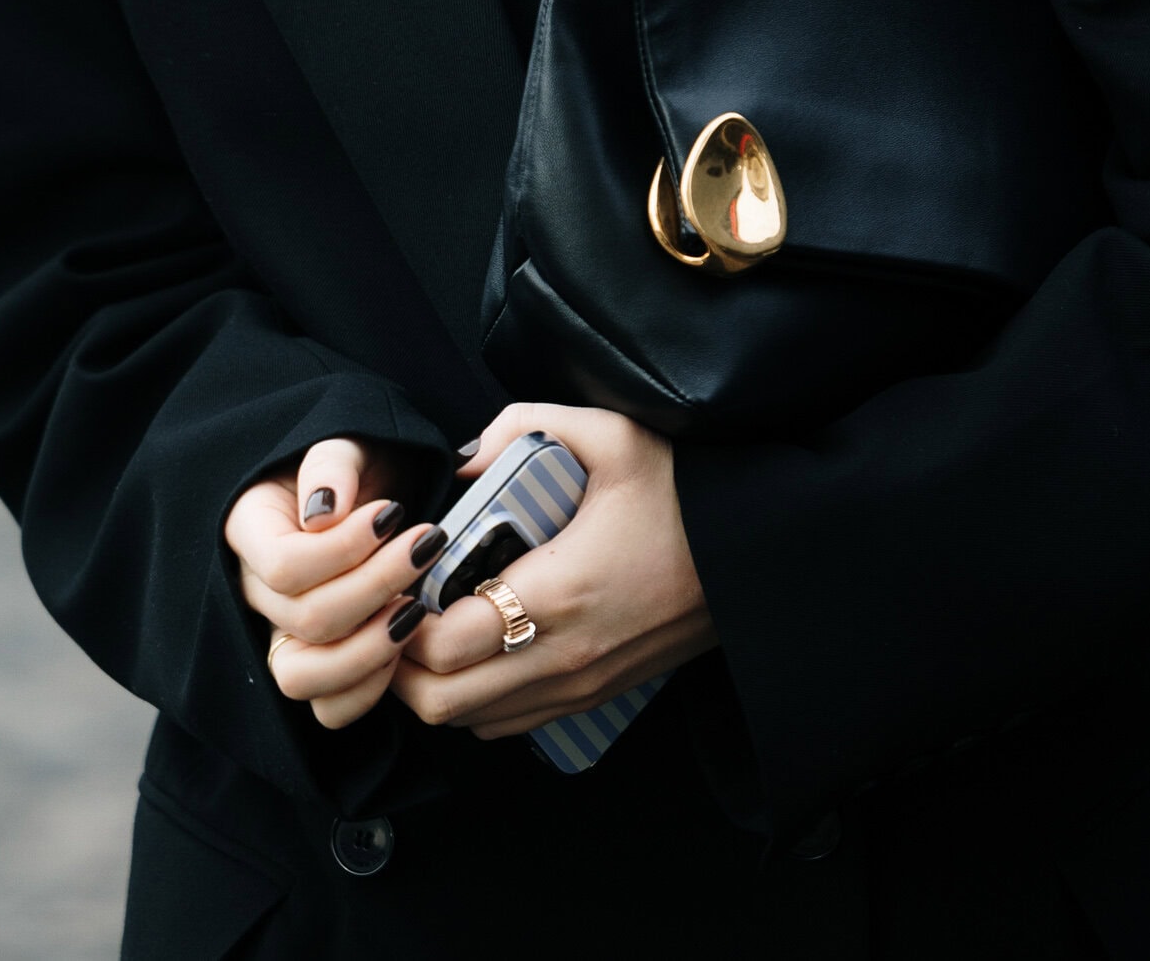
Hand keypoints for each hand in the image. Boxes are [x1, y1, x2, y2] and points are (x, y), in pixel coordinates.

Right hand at [224, 435, 448, 729]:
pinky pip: (330, 709)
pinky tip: (407, 637)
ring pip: (303, 678)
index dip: (343, 549)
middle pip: (302, 619)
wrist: (377, 496)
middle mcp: (256, 591)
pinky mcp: (317, 668)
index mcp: (250, 529)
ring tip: (417, 604)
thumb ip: (332, 465)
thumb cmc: (360, 467)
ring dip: (371, 647)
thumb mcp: (348, 444)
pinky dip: (371, 686)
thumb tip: (323, 514)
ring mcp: (281, 636)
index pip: (283, 565)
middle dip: (377, 585)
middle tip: (428, 543)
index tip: (394, 513)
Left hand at [390, 401, 714, 739]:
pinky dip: (476, 698)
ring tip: (429, 624)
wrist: (753, 555)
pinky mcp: (595, 700)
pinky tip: (478, 646)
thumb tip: (461, 460)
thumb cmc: (683, 492)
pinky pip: (509, 723)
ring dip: (435, 683)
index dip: (399, 617)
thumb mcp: (614, 434)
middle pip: (440, 700)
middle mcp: (564, 656)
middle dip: (401, 660)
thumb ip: (524, 426)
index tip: (396, 576)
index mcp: (559, 593)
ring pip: (469, 721)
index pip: (441, 643)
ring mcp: (580, 688)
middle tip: (397, 604)